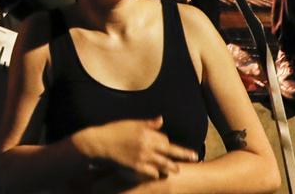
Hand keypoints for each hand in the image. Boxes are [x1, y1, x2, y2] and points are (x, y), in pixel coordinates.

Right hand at [75, 117, 197, 181]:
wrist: (100, 143)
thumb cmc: (114, 130)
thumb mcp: (130, 123)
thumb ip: (147, 124)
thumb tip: (161, 119)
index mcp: (146, 133)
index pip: (164, 138)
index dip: (167, 142)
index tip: (172, 145)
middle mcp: (146, 145)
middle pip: (169, 151)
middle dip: (183, 154)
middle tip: (194, 157)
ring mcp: (142, 157)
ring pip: (163, 164)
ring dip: (172, 167)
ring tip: (177, 169)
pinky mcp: (136, 167)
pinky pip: (152, 173)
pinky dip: (156, 174)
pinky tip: (158, 174)